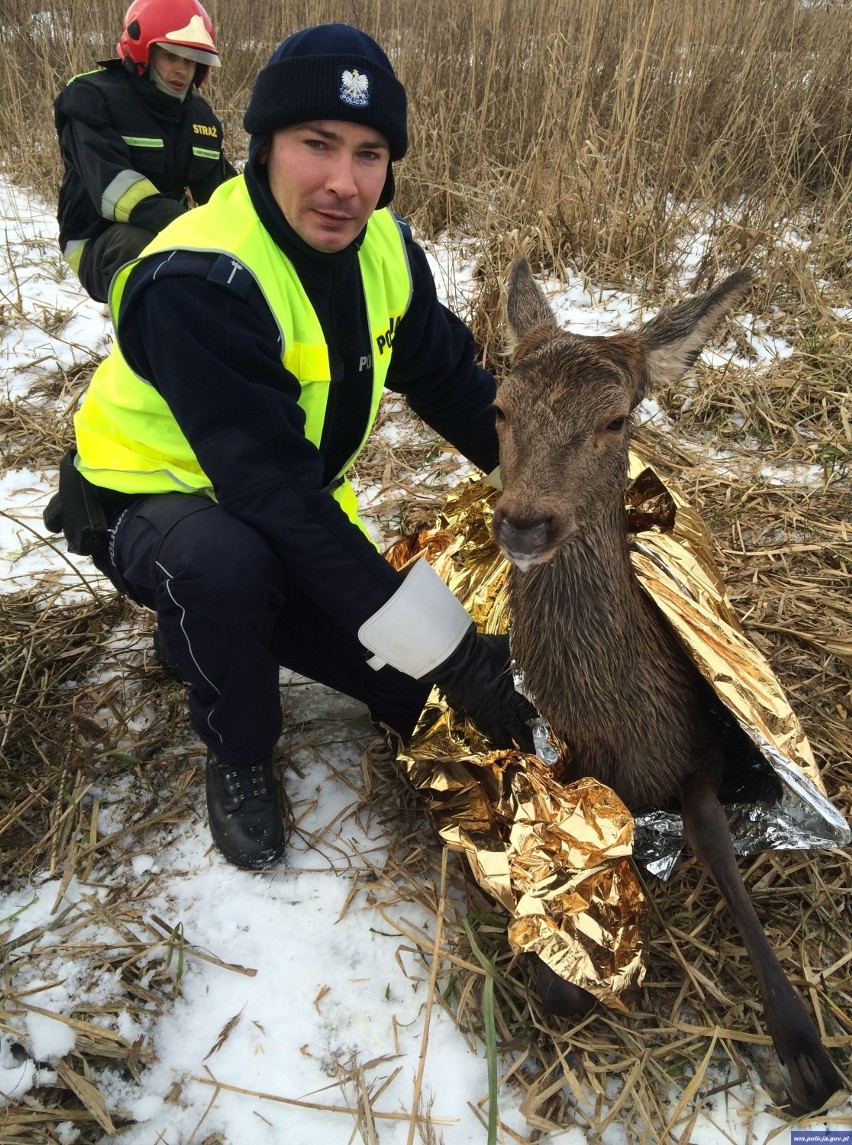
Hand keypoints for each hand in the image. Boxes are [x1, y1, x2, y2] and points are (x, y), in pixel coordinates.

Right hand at [431, 629, 537, 750]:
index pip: (530, 709)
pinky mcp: (476, 713)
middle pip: (520, 726)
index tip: (549, 728)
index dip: (539, 720)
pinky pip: (487, 730)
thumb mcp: (508, 648)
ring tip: (520, 751)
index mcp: (514, 689)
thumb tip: (534, 648)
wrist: (458, 659)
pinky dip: (495, 738)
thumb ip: (520, 654)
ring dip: (513, 742)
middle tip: (537, 750)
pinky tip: (499, 743)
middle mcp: (504, 704)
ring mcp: (489, 711)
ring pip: (504, 732)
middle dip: (528, 739)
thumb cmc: (484, 652)